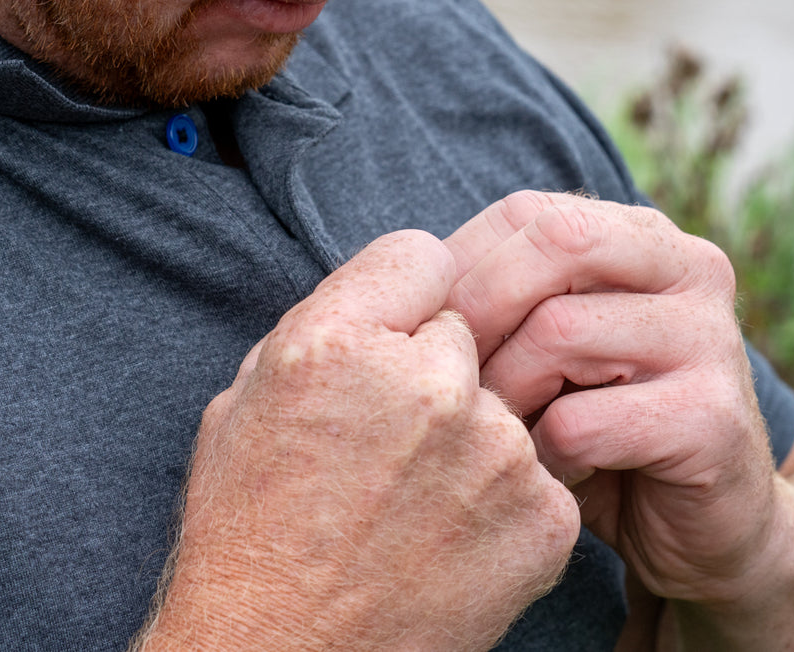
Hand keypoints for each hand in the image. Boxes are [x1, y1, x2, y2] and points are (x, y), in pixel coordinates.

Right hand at [139, 230, 580, 651]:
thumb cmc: (249, 530)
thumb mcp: (248, 397)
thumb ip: (327, 325)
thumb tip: (389, 295)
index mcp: (340, 341)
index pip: (420, 254)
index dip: (402, 299)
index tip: (390, 338)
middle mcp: (428, 383)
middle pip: (464, 330)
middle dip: (433, 369)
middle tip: (390, 440)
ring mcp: (496, 453)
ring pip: (500, 402)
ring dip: (469, 436)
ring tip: (411, 502)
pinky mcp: (545, 517)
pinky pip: (535, 470)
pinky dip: (502, 499)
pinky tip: (448, 538)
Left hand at [443, 191, 785, 607]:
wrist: (705, 530)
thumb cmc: (598, 427)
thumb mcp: (546, 347)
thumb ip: (500, 299)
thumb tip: (405, 280)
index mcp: (644, 237)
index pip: (527, 213)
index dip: (460, 267)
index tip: (423, 331)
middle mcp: (690, 268)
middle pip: (554, 243)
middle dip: (479, 310)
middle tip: (448, 379)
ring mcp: (711, 339)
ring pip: (559, 332)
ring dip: (506, 394)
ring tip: (500, 433)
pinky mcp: (711, 420)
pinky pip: (582, 421)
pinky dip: (543, 454)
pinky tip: (551, 473)